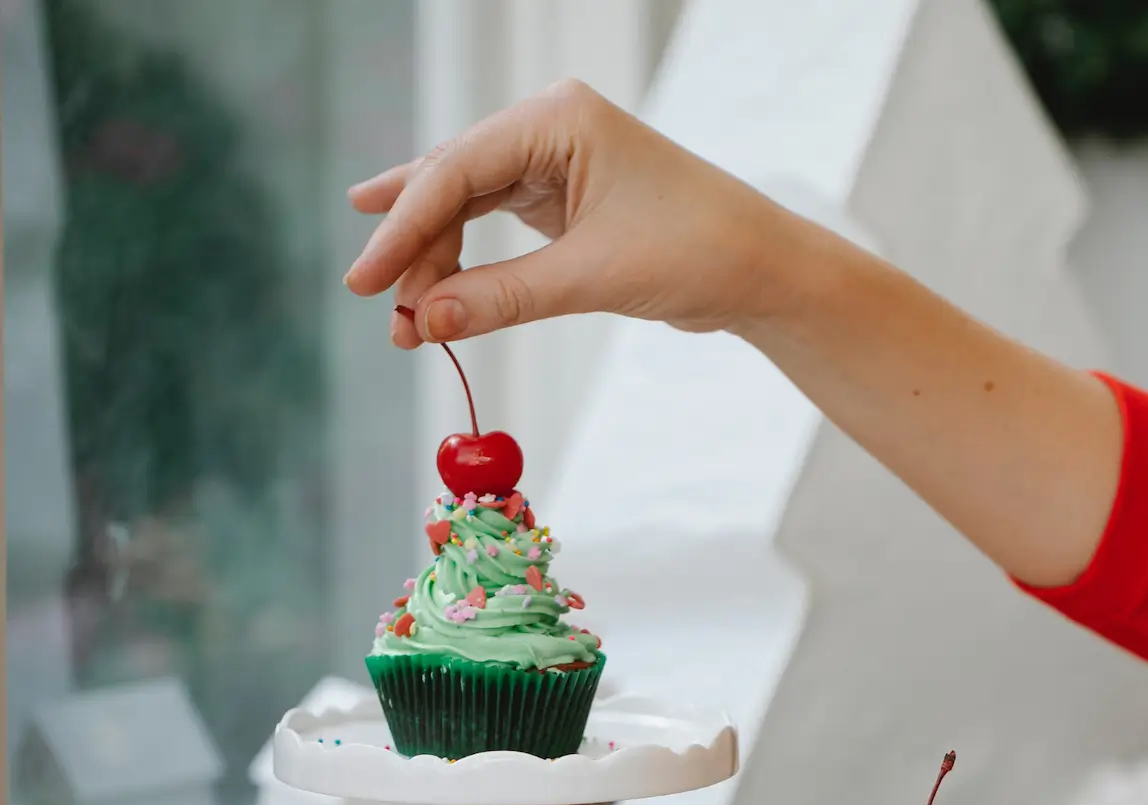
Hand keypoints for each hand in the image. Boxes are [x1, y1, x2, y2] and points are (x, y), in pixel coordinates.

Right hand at [345, 79, 795, 345]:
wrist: (764, 271)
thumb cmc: (698, 251)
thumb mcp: (592, 276)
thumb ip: (503, 298)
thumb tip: (425, 323)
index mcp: (559, 118)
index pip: (455, 170)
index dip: (403, 229)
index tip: (364, 281)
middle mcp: (551, 129)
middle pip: (452, 185)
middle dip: (416, 251)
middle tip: (381, 308)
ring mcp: (556, 162)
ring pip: (468, 207)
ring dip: (437, 264)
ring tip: (406, 320)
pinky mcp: (565, 200)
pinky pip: (494, 225)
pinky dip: (466, 265)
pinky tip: (428, 285)